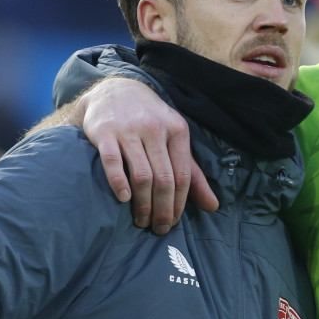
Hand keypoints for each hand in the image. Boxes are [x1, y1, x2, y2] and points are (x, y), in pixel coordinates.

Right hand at [80, 78, 218, 233]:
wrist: (115, 90)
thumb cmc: (150, 121)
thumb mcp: (175, 139)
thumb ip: (193, 173)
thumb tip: (213, 207)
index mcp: (177, 130)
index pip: (183, 176)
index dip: (179, 204)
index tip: (173, 223)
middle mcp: (155, 129)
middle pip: (164, 179)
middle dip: (163, 210)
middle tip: (158, 228)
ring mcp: (129, 130)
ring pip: (142, 174)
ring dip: (142, 204)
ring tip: (141, 220)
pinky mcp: (105, 132)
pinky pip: (113, 162)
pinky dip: (119, 183)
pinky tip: (124, 199)